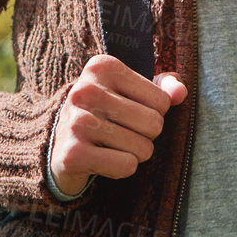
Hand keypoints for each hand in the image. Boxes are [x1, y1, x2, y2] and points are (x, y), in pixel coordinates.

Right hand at [50, 55, 188, 197]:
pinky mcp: (73, 154)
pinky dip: (121, 169)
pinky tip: (102, 159)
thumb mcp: (130, 92)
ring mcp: (77, 122)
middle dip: (146, 136)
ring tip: (111, 146)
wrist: (56, 144)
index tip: (127, 113)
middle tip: (121, 133)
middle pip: (154, 124)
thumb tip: (180, 92)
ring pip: (143, 148)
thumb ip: (162, 88)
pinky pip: (126, 166)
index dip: (153, 113)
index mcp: (102, 67)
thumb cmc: (103, 114)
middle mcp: (85, 91)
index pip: (162, 101)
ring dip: (134, 154)